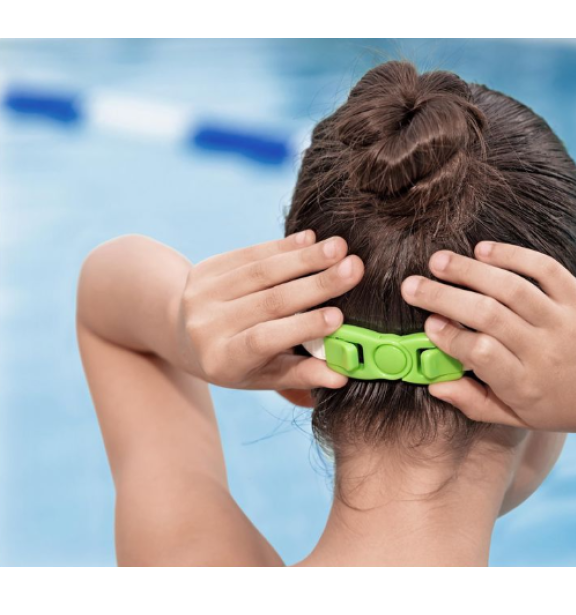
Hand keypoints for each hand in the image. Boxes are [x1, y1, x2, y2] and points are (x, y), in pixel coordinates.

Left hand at [176, 230, 363, 390]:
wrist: (182, 332)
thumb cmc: (236, 361)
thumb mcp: (264, 376)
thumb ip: (300, 374)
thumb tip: (341, 375)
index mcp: (222, 361)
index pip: (264, 340)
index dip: (301, 327)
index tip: (339, 316)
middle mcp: (206, 327)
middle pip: (268, 302)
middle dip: (316, 284)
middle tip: (354, 269)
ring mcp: (202, 295)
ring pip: (260, 272)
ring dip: (305, 257)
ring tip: (340, 248)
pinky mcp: (206, 268)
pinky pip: (250, 253)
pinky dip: (283, 245)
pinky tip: (312, 239)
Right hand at [400, 242, 575, 434]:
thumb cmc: (571, 405)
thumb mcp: (523, 418)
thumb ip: (476, 403)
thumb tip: (434, 384)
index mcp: (527, 385)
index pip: (480, 354)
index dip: (448, 336)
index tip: (427, 323)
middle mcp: (544, 351)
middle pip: (487, 315)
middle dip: (443, 296)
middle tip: (412, 286)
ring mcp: (564, 320)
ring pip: (510, 287)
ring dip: (469, 271)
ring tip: (438, 262)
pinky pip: (543, 268)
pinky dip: (512, 255)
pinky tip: (483, 250)